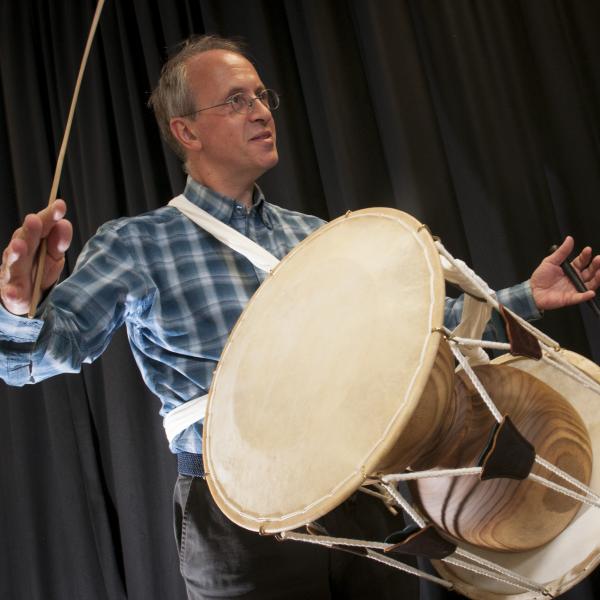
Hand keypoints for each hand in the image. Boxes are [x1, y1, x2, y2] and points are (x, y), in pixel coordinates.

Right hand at [0, 200, 72, 314]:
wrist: (24, 295)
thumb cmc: (39, 269)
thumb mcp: (54, 255)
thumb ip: (59, 241)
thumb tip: (65, 223)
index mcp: (33, 241)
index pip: (42, 226)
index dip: (49, 216)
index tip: (60, 205)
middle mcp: (20, 253)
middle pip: (25, 240)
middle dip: (29, 231)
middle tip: (34, 219)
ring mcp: (13, 272)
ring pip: (14, 262)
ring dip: (16, 253)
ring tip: (19, 246)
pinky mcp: (11, 291)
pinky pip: (11, 292)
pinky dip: (12, 291)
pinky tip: (14, 291)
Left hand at [530, 236, 599, 310]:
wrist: (532, 291)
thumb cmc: (540, 277)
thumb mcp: (550, 261)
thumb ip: (561, 252)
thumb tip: (569, 239)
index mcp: (571, 269)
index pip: (582, 261)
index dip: (586, 256)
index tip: (588, 250)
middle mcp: (575, 278)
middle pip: (590, 272)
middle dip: (596, 265)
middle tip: (599, 259)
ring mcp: (574, 288)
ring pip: (591, 284)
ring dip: (597, 278)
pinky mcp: (570, 298)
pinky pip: (580, 297)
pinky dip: (586, 295)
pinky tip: (590, 292)